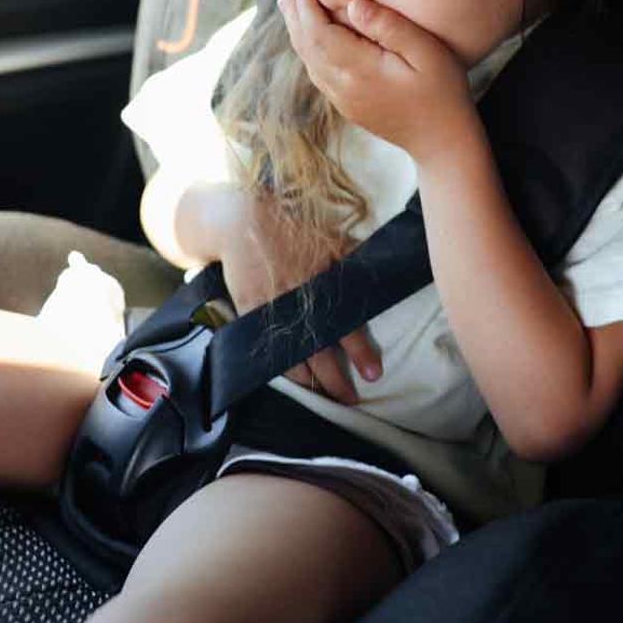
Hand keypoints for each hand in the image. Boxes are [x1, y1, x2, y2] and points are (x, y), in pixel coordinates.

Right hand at [213, 186, 383, 403]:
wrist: (242, 222)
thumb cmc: (290, 227)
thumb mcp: (328, 239)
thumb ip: (350, 261)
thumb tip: (380, 271)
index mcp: (322, 284)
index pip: (347, 326)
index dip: (361, 353)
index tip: (374, 374)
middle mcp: (299, 303)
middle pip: (320, 353)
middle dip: (337, 381)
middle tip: (350, 399)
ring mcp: (273, 311)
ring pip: (294, 357)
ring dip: (311, 381)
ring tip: (326, 396)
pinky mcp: (252, 313)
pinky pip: (269, 348)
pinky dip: (281, 366)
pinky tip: (295, 379)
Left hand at [278, 0, 477, 164]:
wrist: (441, 140)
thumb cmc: (441, 91)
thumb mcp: (426, 52)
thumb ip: (389, 26)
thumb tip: (353, 4)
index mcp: (360, 70)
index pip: (320, 33)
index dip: (306, 7)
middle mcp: (343, 87)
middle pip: (307, 45)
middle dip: (294, 13)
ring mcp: (342, 99)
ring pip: (309, 59)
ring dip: (297, 30)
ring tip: (288, 4)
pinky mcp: (347, 105)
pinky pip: (318, 73)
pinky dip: (308, 48)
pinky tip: (308, 35)